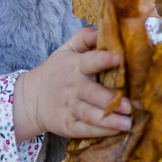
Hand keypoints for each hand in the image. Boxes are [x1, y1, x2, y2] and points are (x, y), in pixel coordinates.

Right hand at [13, 27, 131, 141]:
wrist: (30, 99)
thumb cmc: (55, 72)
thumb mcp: (65, 50)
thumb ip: (84, 38)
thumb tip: (104, 29)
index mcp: (74, 66)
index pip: (90, 61)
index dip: (104, 59)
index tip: (119, 57)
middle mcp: (73, 87)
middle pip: (93, 94)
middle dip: (112, 100)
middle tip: (130, 105)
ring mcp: (70, 108)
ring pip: (91, 115)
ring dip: (110, 120)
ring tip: (128, 123)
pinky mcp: (69, 125)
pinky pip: (86, 130)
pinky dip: (101, 132)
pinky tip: (117, 132)